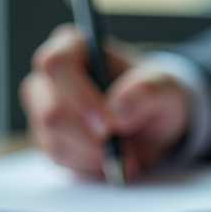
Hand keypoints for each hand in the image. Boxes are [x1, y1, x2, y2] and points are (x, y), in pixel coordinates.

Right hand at [20, 24, 189, 180]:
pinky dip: (88, 164)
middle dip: (85, 135)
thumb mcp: (165, 89)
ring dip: (90, 153)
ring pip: (52, 138)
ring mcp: (45, 109)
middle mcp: (51, 77)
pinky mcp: (48, 138)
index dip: (80, 96)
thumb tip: (119, 109)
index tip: (109, 124)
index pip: (56, 64)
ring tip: (122, 154)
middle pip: (48, 109)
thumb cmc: (152, 95)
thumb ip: (147, 92)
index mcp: (74, 47)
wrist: (151, 124)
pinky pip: (58, 158)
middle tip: (114, 147)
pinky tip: (108, 158)